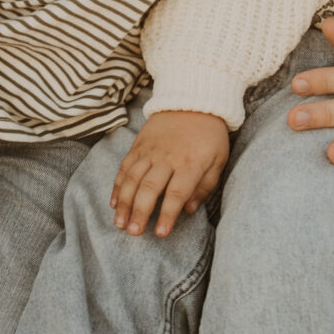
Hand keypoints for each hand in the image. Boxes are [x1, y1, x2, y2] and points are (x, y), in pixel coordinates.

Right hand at [110, 110, 229, 235]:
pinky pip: (125, 167)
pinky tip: (114, 203)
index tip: (160, 233)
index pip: (176, 192)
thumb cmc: (210, 136)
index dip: (167, 214)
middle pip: (149, 187)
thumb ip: (205, 187)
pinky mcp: (138, 146)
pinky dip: (118, 186)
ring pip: (132, 179)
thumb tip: (189, 210)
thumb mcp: (219, 160)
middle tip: (134, 232)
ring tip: (120, 223)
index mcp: (190, 163)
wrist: (193, 101)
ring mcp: (149, 151)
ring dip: (124, 203)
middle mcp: (167, 158)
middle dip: (140, 212)